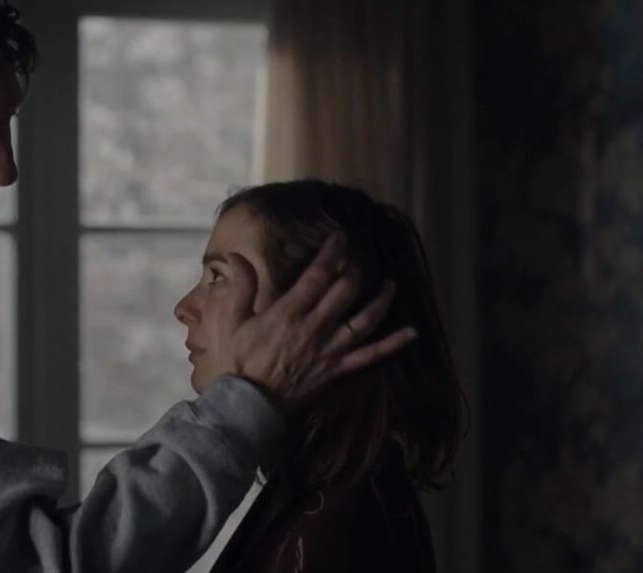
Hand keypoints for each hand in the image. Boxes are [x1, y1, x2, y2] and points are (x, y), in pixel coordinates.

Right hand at [225, 233, 417, 414]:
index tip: (339, 238)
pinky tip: (412, 332)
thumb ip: (240, 286)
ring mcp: (330, 349)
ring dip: (381, 299)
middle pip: (345, 291)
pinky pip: (371, 355)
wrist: (249, 403)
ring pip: (364, 319)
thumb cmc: (239, 361)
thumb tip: (235, 257)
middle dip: (353, 271)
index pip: (317, 275)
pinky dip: (393, 343)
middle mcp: (315, 327)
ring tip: (389, 284)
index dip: (331, 253)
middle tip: (354, 261)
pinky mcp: (337, 369)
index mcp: (289, 312)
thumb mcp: (231, 320)